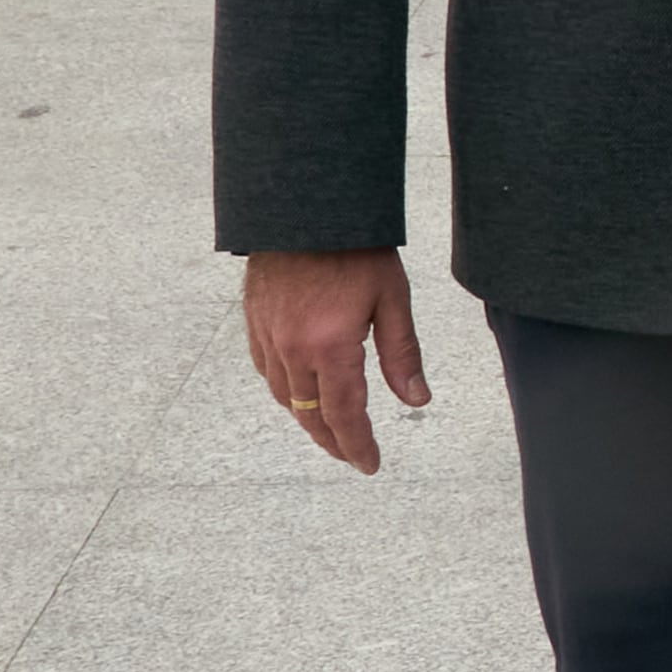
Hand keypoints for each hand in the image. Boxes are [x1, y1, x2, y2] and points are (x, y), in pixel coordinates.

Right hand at [241, 246, 426, 472]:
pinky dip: (284, 391)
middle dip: (333, 440)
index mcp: (332, 346)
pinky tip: (299, 393)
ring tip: (329, 430)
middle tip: (351, 455)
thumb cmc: (355, 248)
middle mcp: (294, 349)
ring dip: (307, 419)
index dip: (357, 445)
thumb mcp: (392, 298)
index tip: (369, 464)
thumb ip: (402, 354)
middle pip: (311, 414)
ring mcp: (269, 337)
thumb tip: (416, 400)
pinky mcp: (254, 323)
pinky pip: (267, 371)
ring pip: (285, 396)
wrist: (303, 207)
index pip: (344, 414)